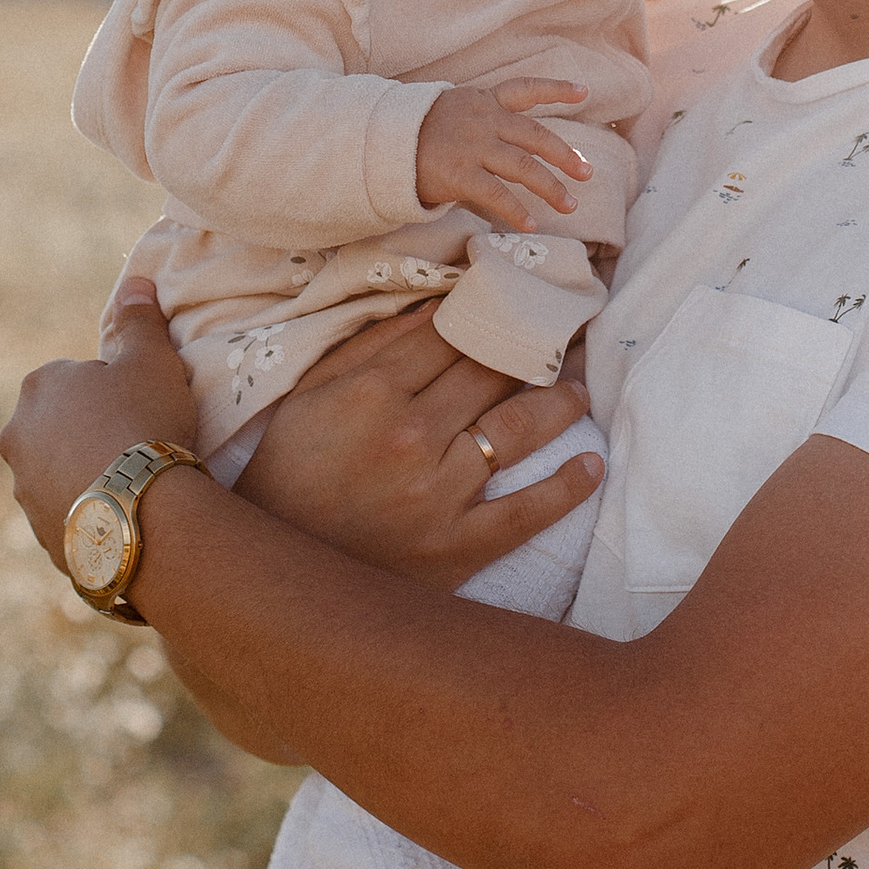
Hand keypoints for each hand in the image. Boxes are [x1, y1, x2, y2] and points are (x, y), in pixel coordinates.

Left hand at [0, 280, 198, 563]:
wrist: (143, 511)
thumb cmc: (145, 421)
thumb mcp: (151, 359)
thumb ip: (139, 321)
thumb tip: (136, 284)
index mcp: (38, 387)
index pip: (76, 378)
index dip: (113, 390)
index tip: (140, 406)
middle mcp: (17, 438)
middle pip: (61, 427)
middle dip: (91, 432)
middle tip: (139, 443)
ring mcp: (25, 491)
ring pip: (61, 473)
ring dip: (88, 474)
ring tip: (135, 485)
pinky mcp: (41, 535)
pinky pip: (70, 516)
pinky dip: (91, 513)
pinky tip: (126, 514)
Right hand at [240, 301, 600, 589]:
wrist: (278, 569)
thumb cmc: (291, 472)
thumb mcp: (311, 397)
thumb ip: (370, 349)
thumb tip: (436, 308)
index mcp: (371, 392)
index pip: (450, 336)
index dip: (490, 313)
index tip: (520, 299)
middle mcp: (412, 435)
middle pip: (491, 374)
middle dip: (533, 347)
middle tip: (566, 333)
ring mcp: (439, 493)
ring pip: (517, 430)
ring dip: (559, 403)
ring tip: (579, 389)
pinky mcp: (458, 546)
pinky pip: (527, 511)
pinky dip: (566, 487)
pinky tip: (591, 466)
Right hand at [415, 80, 593, 233]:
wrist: (382, 144)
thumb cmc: (419, 131)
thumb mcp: (453, 110)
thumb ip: (484, 118)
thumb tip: (514, 139)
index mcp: (484, 101)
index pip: (525, 89)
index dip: (556, 89)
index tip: (584, 92)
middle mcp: (484, 120)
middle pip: (535, 136)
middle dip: (565, 155)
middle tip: (587, 173)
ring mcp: (473, 147)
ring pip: (524, 167)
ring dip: (551, 188)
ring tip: (569, 206)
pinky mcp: (459, 173)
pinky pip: (496, 194)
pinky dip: (516, 211)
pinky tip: (531, 224)